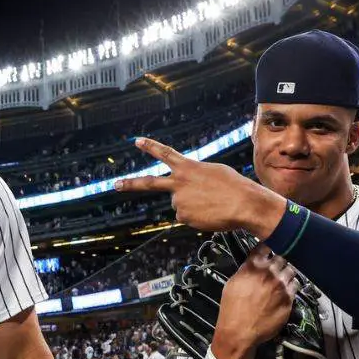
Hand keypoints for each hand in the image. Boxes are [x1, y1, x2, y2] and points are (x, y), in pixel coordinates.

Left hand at [114, 137, 284, 235]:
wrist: (243, 203)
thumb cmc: (233, 186)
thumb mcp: (214, 172)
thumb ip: (195, 176)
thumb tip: (188, 188)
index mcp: (187, 167)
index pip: (165, 153)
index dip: (150, 146)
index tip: (137, 141)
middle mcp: (178, 183)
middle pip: (149, 183)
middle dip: (130, 184)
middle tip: (115, 185)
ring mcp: (178, 200)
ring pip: (180, 204)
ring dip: (193, 206)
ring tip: (211, 204)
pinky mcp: (182, 216)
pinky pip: (186, 217)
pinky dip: (197, 217)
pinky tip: (209, 213)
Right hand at [210, 244, 298, 358]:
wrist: (240, 331)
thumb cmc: (232, 308)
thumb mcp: (232, 283)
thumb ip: (246, 270)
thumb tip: (254, 263)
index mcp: (254, 267)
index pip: (265, 247)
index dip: (268, 247)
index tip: (269, 248)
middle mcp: (270, 273)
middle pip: (282, 257)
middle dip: (279, 260)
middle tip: (277, 265)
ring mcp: (281, 285)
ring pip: (291, 270)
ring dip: (287, 272)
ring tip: (283, 277)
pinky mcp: (289, 298)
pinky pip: (296, 286)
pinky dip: (292, 285)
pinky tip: (286, 290)